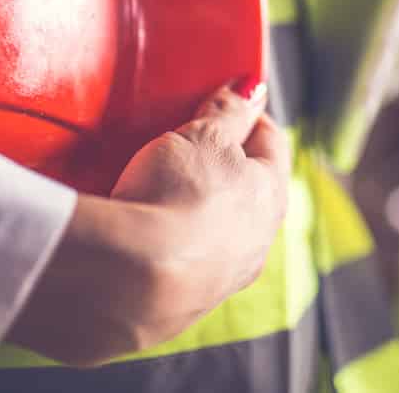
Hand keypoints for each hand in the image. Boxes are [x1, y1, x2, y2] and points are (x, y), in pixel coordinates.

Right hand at [8, 83, 289, 364]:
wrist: (127, 283)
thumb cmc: (177, 195)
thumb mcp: (203, 136)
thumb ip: (229, 110)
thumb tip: (254, 86)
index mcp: (271, 197)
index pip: (271, 144)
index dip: (248, 118)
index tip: (227, 103)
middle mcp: (257, 245)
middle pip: (245, 192)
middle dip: (221, 166)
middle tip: (185, 143)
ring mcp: (220, 283)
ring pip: (215, 235)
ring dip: (194, 212)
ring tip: (155, 190)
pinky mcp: (177, 313)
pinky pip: (177, 268)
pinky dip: (164, 248)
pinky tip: (138, 237)